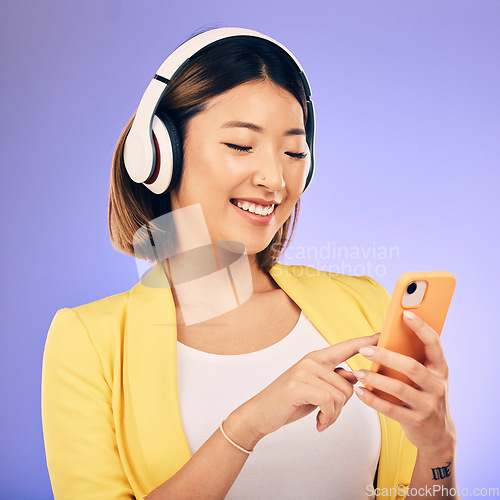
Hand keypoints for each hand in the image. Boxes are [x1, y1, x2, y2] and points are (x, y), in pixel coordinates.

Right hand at [229, 333, 379, 445]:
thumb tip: (355, 378)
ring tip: (320, 418)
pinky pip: (330, 403)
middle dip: (342, 405)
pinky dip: (328, 418)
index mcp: (317, 358)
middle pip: (349, 383)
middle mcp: (312, 360)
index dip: (366, 341)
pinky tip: (318, 423)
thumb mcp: (315, 388)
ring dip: (334, 414)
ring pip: (341, 395)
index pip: (346, 346)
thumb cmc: (290, 401)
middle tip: (326, 413)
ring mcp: (304, 371)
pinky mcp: (299, 385)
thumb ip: (334, 380)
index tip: (383, 333)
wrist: (259, 413)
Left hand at [353, 311, 455, 452]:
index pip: (434, 343)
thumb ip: (414, 358)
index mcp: (440, 369)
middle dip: (386, 356)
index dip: (421, 328)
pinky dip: (372, 399)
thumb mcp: (428, 376)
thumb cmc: (426, 395)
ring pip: (399, 389)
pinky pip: (390, 409)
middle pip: (411, 366)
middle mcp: (437, 386)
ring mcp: (428, 405)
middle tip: (364, 349)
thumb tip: (386, 335)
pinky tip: (359, 391)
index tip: (405, 314)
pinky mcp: (416, 421)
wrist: (438, 434)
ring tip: (358, 371)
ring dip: (375, 379)